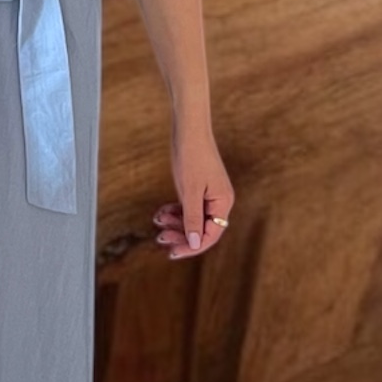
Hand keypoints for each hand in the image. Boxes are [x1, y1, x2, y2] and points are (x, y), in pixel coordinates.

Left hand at [154, 123, 233, 258]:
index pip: (210, 235)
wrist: (189, 129)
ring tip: (158, 222)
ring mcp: (209, 195)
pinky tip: (161, 212)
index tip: (173, 252)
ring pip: (193, 219)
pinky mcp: (199, 188)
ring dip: (175, 224)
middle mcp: (219, 201)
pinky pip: (188, 208)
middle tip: (160, 239)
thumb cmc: (191, 157)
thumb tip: (195, 244)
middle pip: (201, 229)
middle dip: (180, 235)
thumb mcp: (190, 191)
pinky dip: (175, 212)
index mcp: (223, 203)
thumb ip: (193, 219)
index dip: (192, 246)